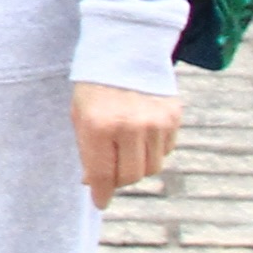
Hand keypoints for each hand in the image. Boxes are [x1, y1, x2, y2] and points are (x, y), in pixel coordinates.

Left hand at [75, 79, 178, 206]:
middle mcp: (130, 127)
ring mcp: (155, 123)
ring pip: (152, 167)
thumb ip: (87, 150)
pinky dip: (153, 150)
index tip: (100, 202)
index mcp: (99, 126)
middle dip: (119, 179)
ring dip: (138, 165)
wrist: (126, 50)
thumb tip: (93, 182)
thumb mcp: (79, 115)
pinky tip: (141, 134)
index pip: (103, 174)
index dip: (101, 193)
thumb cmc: (95, 85)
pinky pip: (166, 150)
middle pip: (131, 176)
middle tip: (111, 171)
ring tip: (125, 148)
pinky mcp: (173, 118)